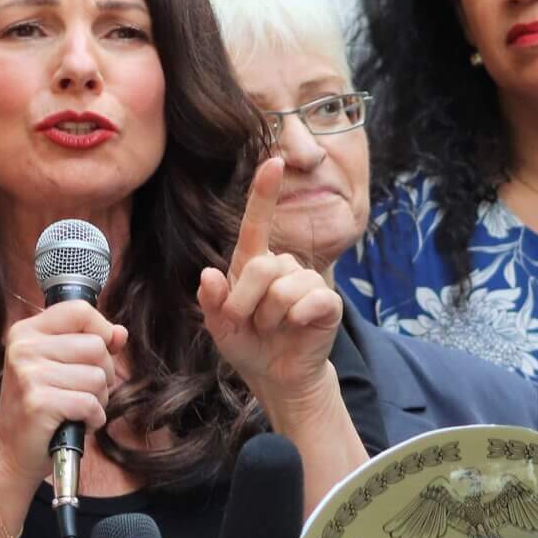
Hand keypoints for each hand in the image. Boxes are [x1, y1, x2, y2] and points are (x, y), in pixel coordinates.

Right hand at [0, 295, 126, 491]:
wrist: (10, 451)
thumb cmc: (39, 407)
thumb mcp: (59, 366)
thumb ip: (89, 343)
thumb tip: (120, 333)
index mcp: (26, 331)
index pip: (79, 311)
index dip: (102, 329)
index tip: (101, 352)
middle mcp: (24, 348)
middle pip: (96, 346)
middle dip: (103, 374)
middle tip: (84, 392)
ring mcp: (29, 374)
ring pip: (97, 377)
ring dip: (98, 400)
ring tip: (77, 409)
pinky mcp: (38, 402)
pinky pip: (90, 403)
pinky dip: (93, 418)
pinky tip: (78, 423)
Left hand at [199, 157, 342, 413]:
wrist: (277, 377)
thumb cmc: (248, 345)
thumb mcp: (219, 326)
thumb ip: (212, 301)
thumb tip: (209, 275)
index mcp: (253, 264)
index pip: (257, 223)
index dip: (264, 192)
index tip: (273, 160)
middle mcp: (283, 265)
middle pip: (261, 266)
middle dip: (245, 302)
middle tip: (248, 323)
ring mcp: (307, 281)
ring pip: (282, 289)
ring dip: (270, 317)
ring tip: (274, 329)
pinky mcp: (328, 301)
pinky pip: (310, 301)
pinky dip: (296, 320)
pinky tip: (297, 328)